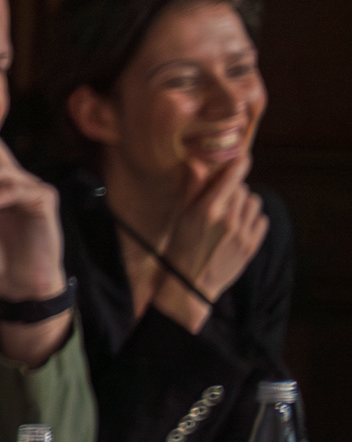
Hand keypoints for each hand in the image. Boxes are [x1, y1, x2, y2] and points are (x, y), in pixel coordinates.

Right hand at [134, 147, 265, 328]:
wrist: (190, 284)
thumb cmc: (180, 247)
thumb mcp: (181, 217)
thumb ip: (192, 188)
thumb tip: (197, 163)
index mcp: (208, 210)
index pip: (233, 177)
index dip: (239, 164)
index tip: (243, 157)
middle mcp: (228, 219)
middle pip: (242, 189)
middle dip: (234, 190)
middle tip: (221, 198)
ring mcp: (242, 233)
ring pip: (254, 203)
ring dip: (245, 203)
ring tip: (232, 213)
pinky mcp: (252, 245)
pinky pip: (261, 220)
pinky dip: (253, 219)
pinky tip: (239, 226)